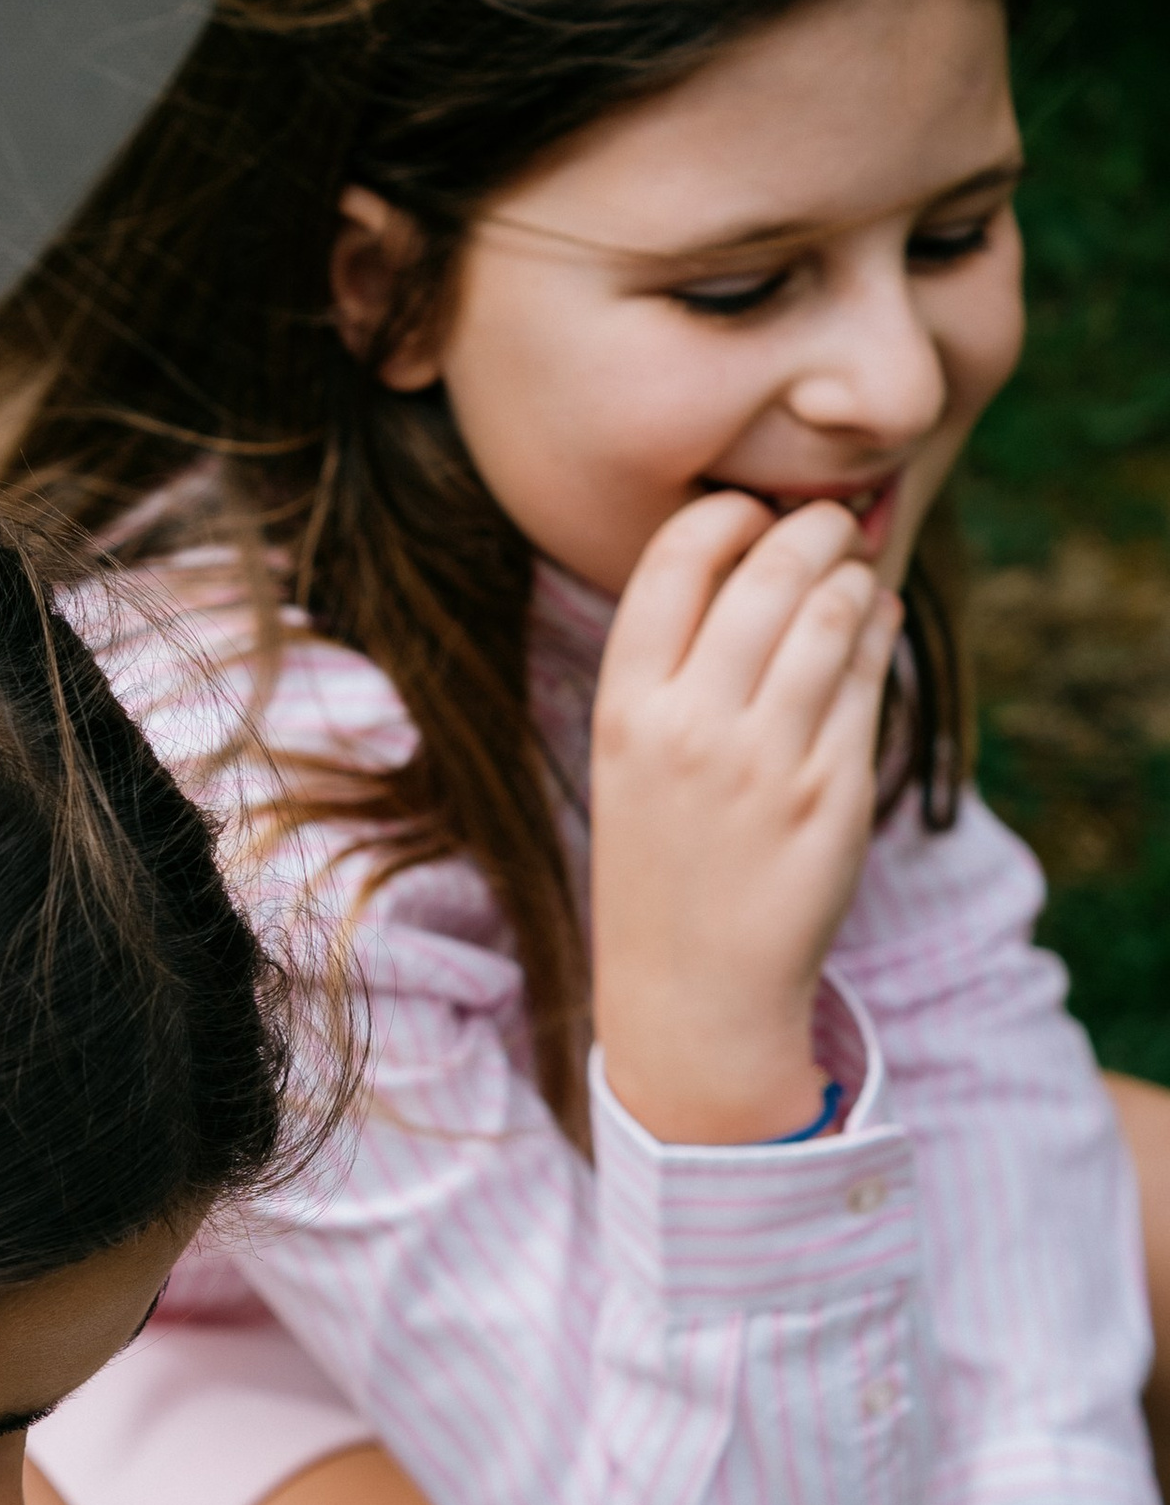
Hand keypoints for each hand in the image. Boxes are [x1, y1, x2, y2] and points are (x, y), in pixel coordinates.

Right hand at [591, 491, 902, 1142]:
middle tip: (828, 522)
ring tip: (853, 575)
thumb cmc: (661, 861)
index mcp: (625, 712)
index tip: (750, 514)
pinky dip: (879, 630)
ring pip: (832, 614)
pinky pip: (870, 677)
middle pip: (768, 573)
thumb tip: (750, 546)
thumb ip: (673, 663)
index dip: (724, 515)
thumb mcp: (629, 760)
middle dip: (810, 527)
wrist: (692, 991)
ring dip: (853, 575)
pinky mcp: (835, 792)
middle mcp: (692, 730)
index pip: (674, 561)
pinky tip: (874, 623)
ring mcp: (768, 762)